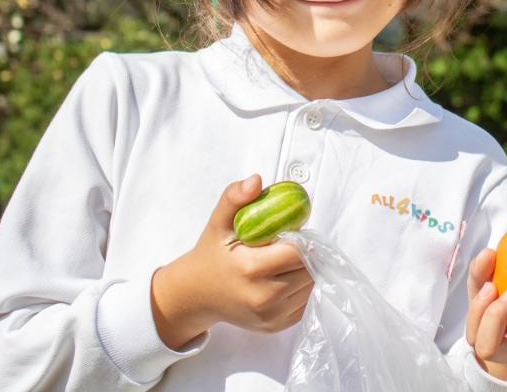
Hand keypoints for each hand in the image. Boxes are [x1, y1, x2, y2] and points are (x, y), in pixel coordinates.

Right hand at [150, 175, 314, 349]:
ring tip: (284, 261)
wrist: (195, 295)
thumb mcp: (218, 223)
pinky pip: (305, 302)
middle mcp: (263, 296)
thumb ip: (235, 197)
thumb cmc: (211, 255)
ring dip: (306, 270)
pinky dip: (301, 288)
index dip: (302, 238)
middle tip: (288, 245)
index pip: (299, 251)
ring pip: (310, 285)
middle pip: (308, 268)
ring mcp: (270, 315)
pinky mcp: (276, 326)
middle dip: (305, 253)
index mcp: (251, 268)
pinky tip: (283, 278)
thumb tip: (256, 180)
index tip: (292, 231)